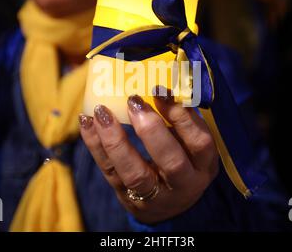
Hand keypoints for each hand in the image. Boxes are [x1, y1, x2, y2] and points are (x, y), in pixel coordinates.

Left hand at [79, 87, 218, 223]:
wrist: (167, 204)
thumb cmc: (181, 160)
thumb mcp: (190, 144)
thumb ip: (179, 120)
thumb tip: (158, 87)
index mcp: (204, 166)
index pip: (199, 142)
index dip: (182, 116)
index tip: (160, 90)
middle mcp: (183, 185)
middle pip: (171, 162)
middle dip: (151, 130)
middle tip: (134, 101)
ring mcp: (153, 195)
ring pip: (134, 173)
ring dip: (116, 140)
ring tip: (101, 111)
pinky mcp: (126, 196)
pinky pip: (109, 171)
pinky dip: (95, 145)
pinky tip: (87, 121)